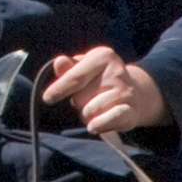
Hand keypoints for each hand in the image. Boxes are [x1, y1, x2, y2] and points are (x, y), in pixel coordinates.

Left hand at [42, 47, 167, 140]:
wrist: (134, 94)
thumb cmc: (99, 80)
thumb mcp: (83, 69)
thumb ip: (68, 68)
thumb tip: (58, 62)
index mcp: (103, 56)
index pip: (75, 76)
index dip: (59, 89)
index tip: (47, 98)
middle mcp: (117, 71)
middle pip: (79, 98)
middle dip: (78, 103)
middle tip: (88, 99)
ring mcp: (126, 92)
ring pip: (89, 112)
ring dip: (87, 116)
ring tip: (96, 109)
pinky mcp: (131, 111)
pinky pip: (108, 120)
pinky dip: (98, 125)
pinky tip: (94, 126)